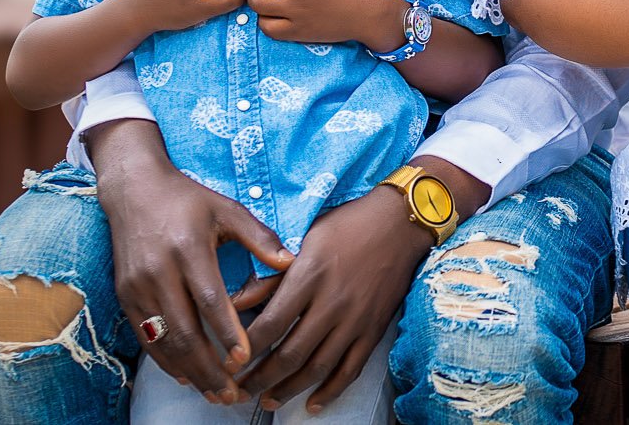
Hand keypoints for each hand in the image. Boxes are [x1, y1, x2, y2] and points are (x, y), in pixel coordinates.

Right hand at [88, 119, 293, 402]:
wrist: (135, 190)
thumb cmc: (188, 200)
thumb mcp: (227, 209)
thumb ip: (259, 237)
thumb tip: (291, 262)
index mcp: (188, 249)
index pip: (209, 300)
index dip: (226, 333)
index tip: (245, 359)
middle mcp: (159, 271)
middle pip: (184, 331)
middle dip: (208, 368)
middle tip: (231, 393)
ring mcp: (138, 286)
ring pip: (162, 341)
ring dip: (188, 372)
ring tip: (213, 393)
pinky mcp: (125, 295)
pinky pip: (145, 337)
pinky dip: (165, 360)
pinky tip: (185, 375)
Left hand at [232, 182, 432, 412]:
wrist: (400, 223)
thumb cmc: (347, 225)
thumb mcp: (304, 239)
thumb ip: (271, 275)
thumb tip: (235, 303)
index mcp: (310, 276)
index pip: (270, 324)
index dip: (245, 349)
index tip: (228, 361)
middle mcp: (332, 303)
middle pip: (290, 354)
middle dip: (260, 379)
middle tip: (240, 391)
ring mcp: (356, 320)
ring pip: (318, 367)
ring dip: (289, 390)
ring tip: (269, 401)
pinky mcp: (374, 329)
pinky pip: (351, 369)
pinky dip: (331, 391)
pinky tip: (313, 404)